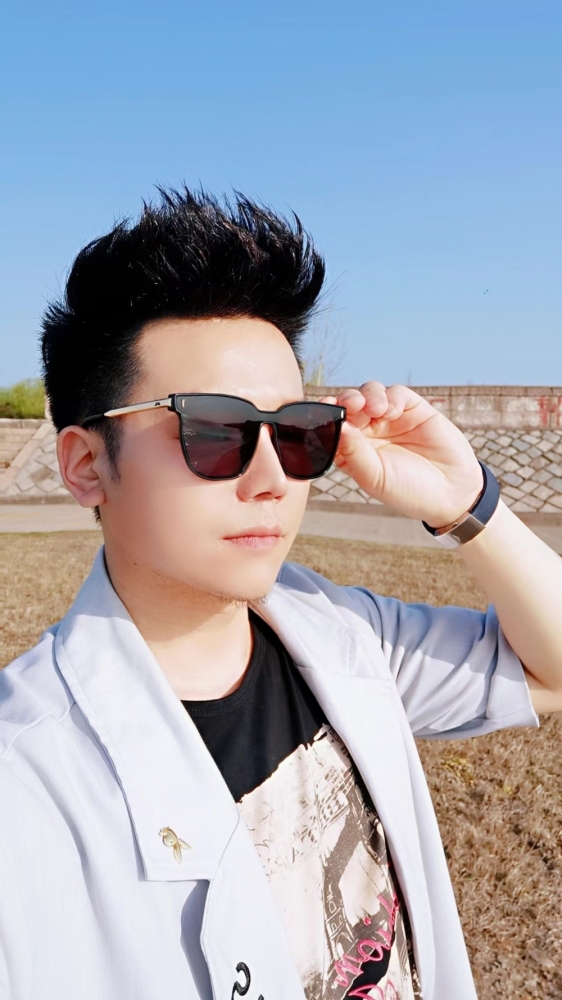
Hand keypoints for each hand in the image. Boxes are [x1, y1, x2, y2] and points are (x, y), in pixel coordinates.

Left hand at [322, 383, 483, 525]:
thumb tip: (336, 427)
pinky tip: (392, 410)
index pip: (332, 427)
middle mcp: (368, 431)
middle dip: (345, 401)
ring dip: (367, 396)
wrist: (452, 492)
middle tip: (350, 406)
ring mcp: (390, 419)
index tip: (322, 411)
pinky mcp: (412, 409)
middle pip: (348, 405)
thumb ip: (354, 453)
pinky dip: (390, 397)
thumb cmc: (409, 491)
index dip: (325, 416)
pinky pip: (396, 393)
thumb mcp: (375, 477)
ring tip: (373, 408)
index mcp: (352, 450)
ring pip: (369, 394)